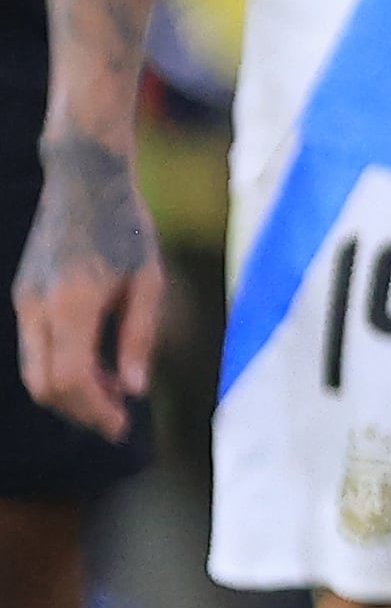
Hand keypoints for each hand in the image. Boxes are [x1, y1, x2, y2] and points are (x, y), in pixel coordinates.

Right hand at [13, 134, 159, 439]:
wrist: (84, 181)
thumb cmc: (126, 227)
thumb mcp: (149, 281)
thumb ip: (139, 337)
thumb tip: (132, 390)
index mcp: (72, 303)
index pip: (70, 379)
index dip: (94, 411)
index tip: (123, 426)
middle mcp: (38, 306)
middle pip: (45, 384)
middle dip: (79, 411)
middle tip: (117, 420)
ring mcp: (25, 301)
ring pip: (34, 370)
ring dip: (70, 392)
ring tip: (112, 394)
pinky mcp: (24, 296)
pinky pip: (36, 348)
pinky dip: (62, 367)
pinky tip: (98, 366)